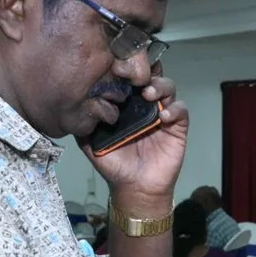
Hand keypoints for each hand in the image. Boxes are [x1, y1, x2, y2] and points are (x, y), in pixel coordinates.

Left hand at [90, 68, 187, 214]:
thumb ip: (84, 125)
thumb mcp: (91, 144)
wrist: (134, 188)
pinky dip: (175, 109)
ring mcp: (162, 114)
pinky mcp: (177, 127)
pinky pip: (181, 110)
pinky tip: (163, 117)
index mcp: (126, 105)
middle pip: (152, 76)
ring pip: (169, 88)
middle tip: (137, 80)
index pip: (130, 79)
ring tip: (149, 95)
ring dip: (161, 86)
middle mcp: (145, 105)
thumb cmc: (115, 165)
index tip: (119, 68)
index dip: (128, 69)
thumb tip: (74, 105)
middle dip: (147, 72)